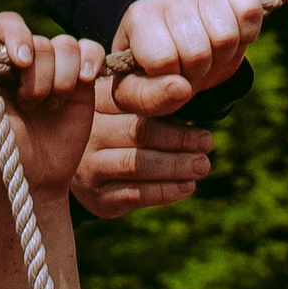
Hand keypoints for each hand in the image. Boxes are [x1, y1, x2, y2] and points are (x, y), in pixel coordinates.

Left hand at [0, 14, 103, 206]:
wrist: (36, 180)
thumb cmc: (2, 154)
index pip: (7, 25)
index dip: (16, 36)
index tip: (21, 60)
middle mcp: (26, 58)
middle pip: (41, 42)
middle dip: (39, 77)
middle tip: (31, 106)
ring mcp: (56, 66)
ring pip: (67, 46)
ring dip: (62, 78)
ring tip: (51, 106)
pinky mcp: (81, 77)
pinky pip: (91, 51)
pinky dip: (91, 61)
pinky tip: (85, 81)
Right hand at [73, 80, 217, 220]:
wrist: (80, 167)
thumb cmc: (117, 125)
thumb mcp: (124, 103)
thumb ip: (149, 97)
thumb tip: (190, 94)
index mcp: (97, 98)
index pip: (128, 93)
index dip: (158, 92)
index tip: (187, 90)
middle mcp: (88, 132)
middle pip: (137, 131)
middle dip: (178, 137)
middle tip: (207, 141)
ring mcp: (90, 166)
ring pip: (136, 164)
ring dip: (175, 166)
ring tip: (203, 165)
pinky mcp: (97, 198)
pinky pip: (134, 195)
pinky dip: (165, 191)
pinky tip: (187, 186)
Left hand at [106, 0, 263, 116]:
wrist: (178, 41)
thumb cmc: (152, 69)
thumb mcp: (136, 92)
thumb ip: (150, 98)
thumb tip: (182, 89)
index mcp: (138, 18)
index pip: (163, 59)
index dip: (172, 79)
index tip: (168, 75)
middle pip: (197, 52)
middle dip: (199, 72)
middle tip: (192, 67)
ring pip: (226, 36)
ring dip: (223, 57)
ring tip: (209, 52)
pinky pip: (250, 11)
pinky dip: (247, 35)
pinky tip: (230, 35)